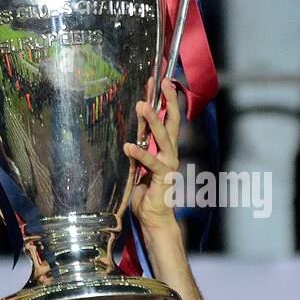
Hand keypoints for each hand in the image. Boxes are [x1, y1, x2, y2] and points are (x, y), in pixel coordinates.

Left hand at [124, 79, 183, 233]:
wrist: (153, 218)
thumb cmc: (145, 193)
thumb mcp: (137, 166)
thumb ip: (136, 150)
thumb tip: (127, 133)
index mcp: (164, 148)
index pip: (165, 118)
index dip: (162, 99)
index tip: (157, 80)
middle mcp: (170, 153)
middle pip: (172, 121)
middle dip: (167, 100)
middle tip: (161, 81)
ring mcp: (168, 164)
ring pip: (163, 137)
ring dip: (153, 121)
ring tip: (143, 106)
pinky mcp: (162, 177)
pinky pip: (151, 162)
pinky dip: (140, 153)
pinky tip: (129, 145)